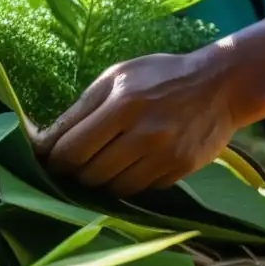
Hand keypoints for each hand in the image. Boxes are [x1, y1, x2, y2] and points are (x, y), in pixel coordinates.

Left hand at [31, 15, 264, 196]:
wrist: (220, 85)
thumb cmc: (159, 76)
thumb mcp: (116, 77)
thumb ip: (80, 109)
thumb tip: (44, 140)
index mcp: (122, 104)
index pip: (70, 149)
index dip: (51, 158)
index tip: (46, 156)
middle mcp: (143, 134)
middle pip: (88, 173)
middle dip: (74, 169)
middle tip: (75, 158)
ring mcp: (164, 156)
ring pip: (111, 187)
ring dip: (100, 178)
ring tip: (103, 160)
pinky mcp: (179, 171)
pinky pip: (139, 190)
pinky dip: (128, 181)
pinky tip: (131, 162)